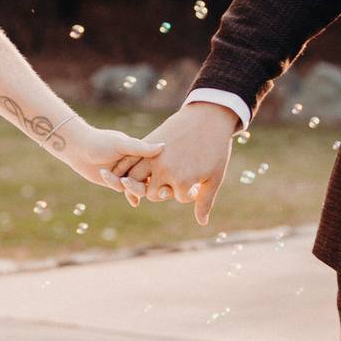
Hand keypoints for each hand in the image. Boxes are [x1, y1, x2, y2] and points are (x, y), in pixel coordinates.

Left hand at [59, 121, 163, 192]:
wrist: (78, 149)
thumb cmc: (100, 142)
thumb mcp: (121, 144)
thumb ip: (141, 148)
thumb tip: (163, 146)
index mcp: (139, 151)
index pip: (156, 162)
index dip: (163, 170)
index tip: (168, 177)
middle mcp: (134, 163)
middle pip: (149, 177)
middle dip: (150, 184)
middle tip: (154, 190)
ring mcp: (125, 173)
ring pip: (137, 186)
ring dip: (134, 189)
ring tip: (128, 186)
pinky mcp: (115, 182)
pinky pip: (126, 191)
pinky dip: (130, 196)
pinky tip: (135, 203)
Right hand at [108, 102, 240, 224]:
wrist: (208, 117)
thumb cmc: (215, 149)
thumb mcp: (214, 177)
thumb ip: (204, 201)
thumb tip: (201, 222)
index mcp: (182, 181)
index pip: (178, 197)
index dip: (189, 192)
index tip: (198, 183)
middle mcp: (164, 171)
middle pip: (152, 194)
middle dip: (163, 191)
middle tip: (173, 183)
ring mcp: (153, 157)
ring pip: (134, 180)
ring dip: (138, 184)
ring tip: (147, 181)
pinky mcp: (147, 143)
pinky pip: (129, 162)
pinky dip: (124, 170)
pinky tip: (127, 174)